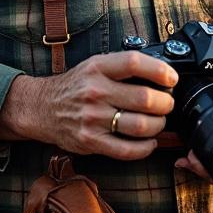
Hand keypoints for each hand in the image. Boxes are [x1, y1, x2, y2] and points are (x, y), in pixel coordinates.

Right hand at [0, 51, 177, 159]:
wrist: (41, 107)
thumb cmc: (75, 86)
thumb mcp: (94, 65)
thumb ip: (122, 67)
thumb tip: (161, 74)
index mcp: (98, 68)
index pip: (134, 63)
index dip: (159, 70)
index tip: (171, 78)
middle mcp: (95, 91)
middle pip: (144, 98)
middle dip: (165, 103)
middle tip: (167, 104)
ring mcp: (92, 118)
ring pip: (140, 125)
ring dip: (158, 125)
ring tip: (159, 122)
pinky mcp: (91, 141)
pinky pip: (127, 150)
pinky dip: (145, 148)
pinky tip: (149, 142)